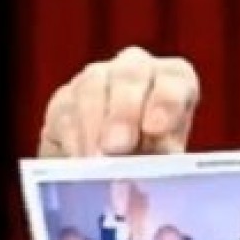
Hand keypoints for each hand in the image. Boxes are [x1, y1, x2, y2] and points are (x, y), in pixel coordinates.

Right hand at [39, 46, 199, 157]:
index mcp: (172, 79)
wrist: (113, 170)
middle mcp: (135, 69)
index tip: (157, 128)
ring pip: (92, 89)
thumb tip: (161, 158)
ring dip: (94, 127)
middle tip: (118, 146)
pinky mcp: (65, 99)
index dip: (166, 100)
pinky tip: (79, 159)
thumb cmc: (153, 158)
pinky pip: (65, 111)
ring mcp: (97, 78)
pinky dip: (73, 138)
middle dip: (123, 113)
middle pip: (130, 76)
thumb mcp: (168, 156)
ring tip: (96, 160)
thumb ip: (166, 153)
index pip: (174, 78)